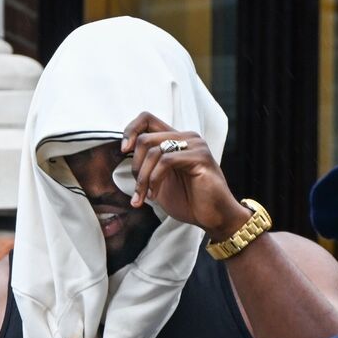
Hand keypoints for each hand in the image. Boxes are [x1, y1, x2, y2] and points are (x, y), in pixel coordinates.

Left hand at [121, 112, 250, 239]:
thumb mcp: (159, 180)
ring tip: (144, 196)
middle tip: (138, 189)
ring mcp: (195, 145)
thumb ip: (146, 165)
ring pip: (154, 150)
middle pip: (146, 137)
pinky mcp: (201, 157)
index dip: (130, 131)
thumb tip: (123, 152)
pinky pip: (166, 161)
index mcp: (176, 139)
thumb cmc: (189, 201)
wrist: (213, 218)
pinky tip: (155, 195)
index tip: (123, 151)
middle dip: (135, 166)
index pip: (147, 119)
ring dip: (143, 178)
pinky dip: (155, 179)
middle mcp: (186, 137)